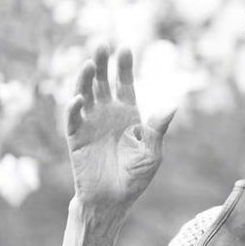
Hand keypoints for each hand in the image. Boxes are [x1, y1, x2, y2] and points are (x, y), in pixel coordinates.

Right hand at [65, 46, 174, 209]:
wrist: (114, 200)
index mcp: (128, 115)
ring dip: (86, 79)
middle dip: (102, 64)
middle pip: (103, 83)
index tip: (126, 48)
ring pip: (86, 94)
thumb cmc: (136, 177)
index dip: (124, 67)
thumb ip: (158, 128)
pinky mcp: (76, 138)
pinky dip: (74, 108)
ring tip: (90, 62)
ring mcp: (91, 124)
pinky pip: (73, 119)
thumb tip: (172, 105)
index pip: (125, 84)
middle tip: (102, 44)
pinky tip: (80, 98)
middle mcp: (108, 114)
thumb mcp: (152, 152)